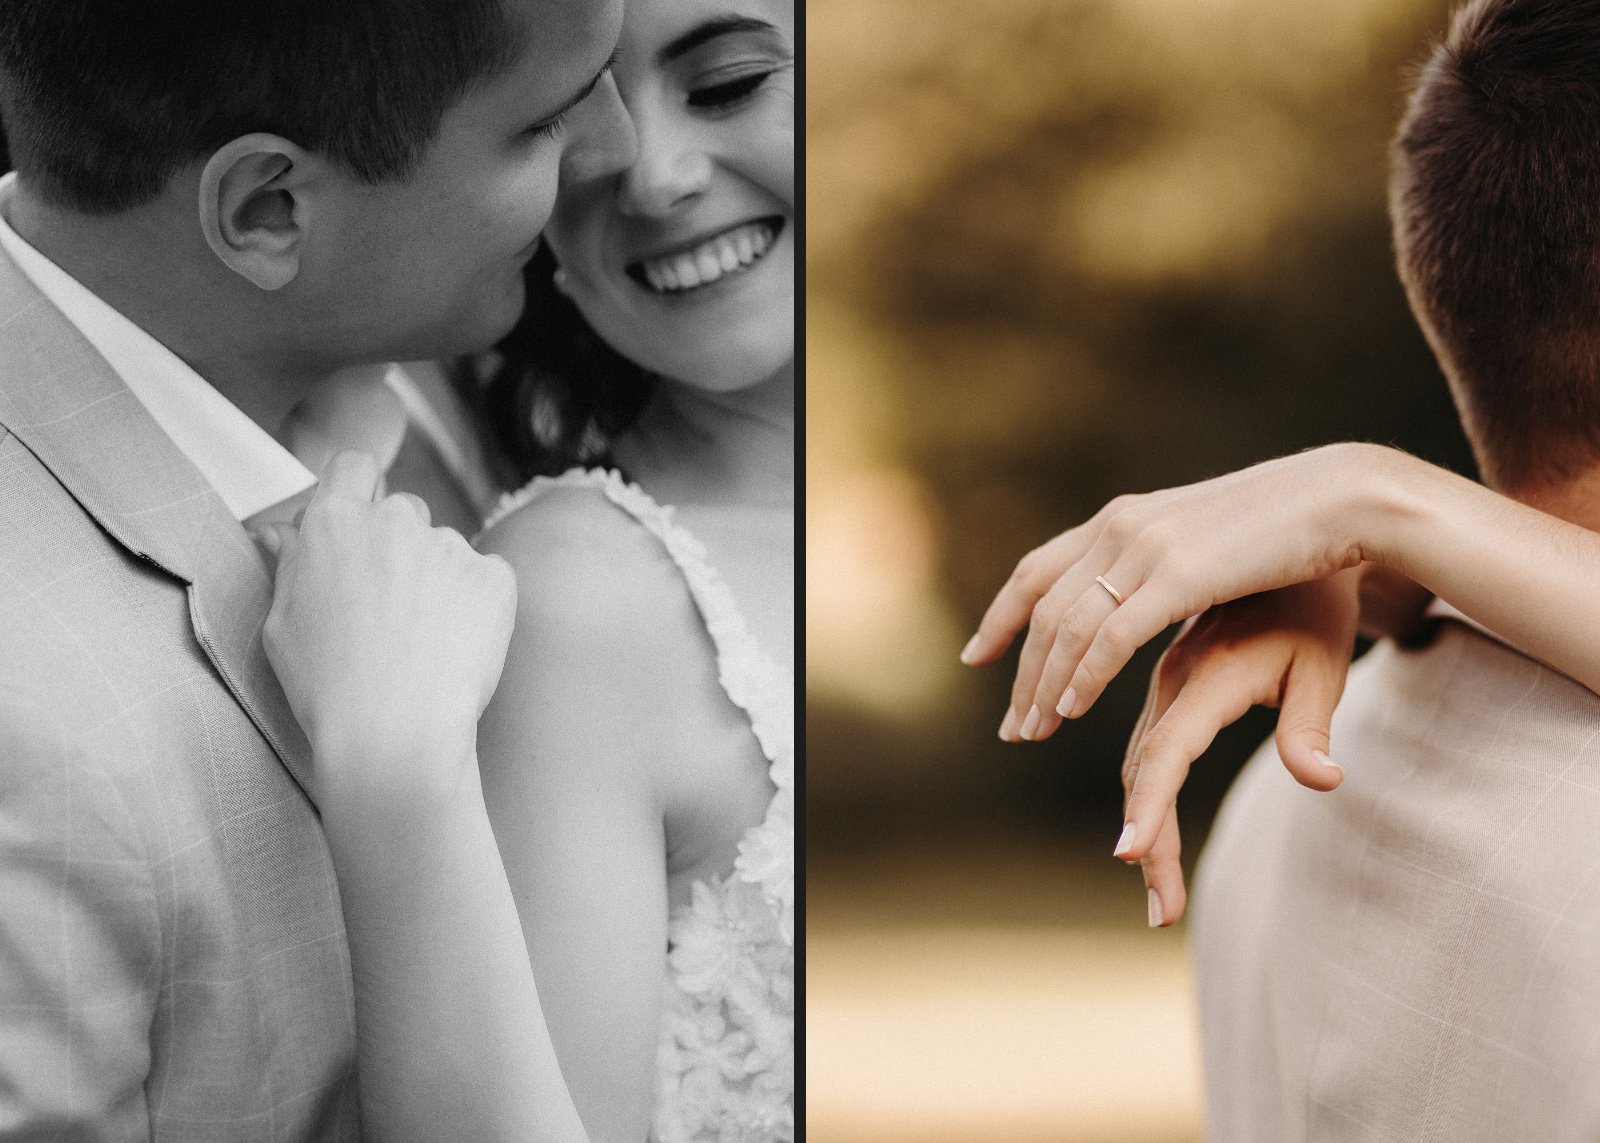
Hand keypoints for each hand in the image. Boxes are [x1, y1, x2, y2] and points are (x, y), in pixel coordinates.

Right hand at [261, 450, 516, 802]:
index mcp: (335, 522)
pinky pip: (485, 578)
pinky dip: (475, 605)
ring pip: (445, 549)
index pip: (354, 467)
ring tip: (420, 642)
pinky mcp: (495, 576)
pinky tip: (453, 647)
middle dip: (398, 545)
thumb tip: (285, 532)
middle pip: (403, 511)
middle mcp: (395, 520)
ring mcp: (450, 545)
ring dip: (436, 579)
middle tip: (388, 607)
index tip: (361, 522)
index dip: (358, 490)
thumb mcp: (282, 624)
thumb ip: (291, 564)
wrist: (395, 735)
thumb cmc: (328, 688)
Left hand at [962, 442, 1404, 741]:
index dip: (1002, 614)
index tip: (977, 655)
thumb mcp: (1202, 546)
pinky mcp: (1176, 575)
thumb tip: (1140, 587)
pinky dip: (1083, 675)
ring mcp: (1144, 548)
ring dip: (1044, 685)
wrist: (1340, 498)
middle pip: (1042, 607)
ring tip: (1034, 731)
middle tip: (1011, 726)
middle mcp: (1119, 528)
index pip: (1037, 570)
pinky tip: (1070, 709)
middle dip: (1020, 670)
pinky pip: (1110, 636)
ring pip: (1067, 627)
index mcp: (1121, 518)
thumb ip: (1159, 566)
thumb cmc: (1283, 530)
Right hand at [1121, 573, 1356, 925]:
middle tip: (1161, 913)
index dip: (1148, 806)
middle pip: (1141, 770)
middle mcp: (1169, 674)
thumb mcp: (1325, 664)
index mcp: (1206, 674)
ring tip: (1153, 891)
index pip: (1165, 753)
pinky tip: (1127, 819)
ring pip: (1134, 761)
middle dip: (1148, 842)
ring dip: (1137, 821)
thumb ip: (1311, 725)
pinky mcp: (1156, 673)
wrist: (1295, 536)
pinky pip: (1132, 736)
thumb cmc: (1316, 610)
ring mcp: (1157, 672)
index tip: (1132, 858)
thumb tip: (1324, 779)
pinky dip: (1130, 786)